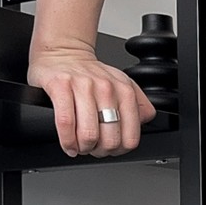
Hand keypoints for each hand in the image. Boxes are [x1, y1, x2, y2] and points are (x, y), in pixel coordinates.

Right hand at [27, 44, 156, 156]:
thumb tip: (144, 122)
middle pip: (110, 140)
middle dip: (100, 151)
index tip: (110, 149)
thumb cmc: (90, 75)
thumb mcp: (122, 85)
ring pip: (89, 134)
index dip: (119, 150)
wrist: (63, 53)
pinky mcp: (61, 86)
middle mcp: (106, 88)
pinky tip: (68, 144)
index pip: (130, 137)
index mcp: (124, 90)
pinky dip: (67, 141)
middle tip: (93, 148)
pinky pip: (66, 123)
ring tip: (80, 145)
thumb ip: (139, 105)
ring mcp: (83, 86)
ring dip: (83, 148)